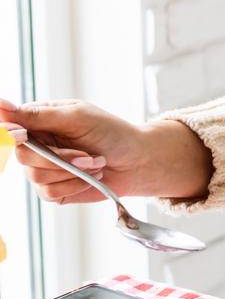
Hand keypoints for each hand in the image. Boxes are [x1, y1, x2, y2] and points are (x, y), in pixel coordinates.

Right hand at [0, 98, 211, 204]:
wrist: (137, 161)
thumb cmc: (111, 132)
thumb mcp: (77, 117)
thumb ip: (38, 115)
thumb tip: (1, 105)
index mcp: (39, 120)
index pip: (10, 126)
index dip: (12, 134)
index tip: (23, 135)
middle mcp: (37, 144)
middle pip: (22, 155)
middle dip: (58, 158)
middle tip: (86, 155)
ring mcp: (43, 168)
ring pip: (36, 176)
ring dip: (71, 172)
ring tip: (95, 163)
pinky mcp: (53, 189)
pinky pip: (49, 193)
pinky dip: (74, 185)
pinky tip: (90, 177)